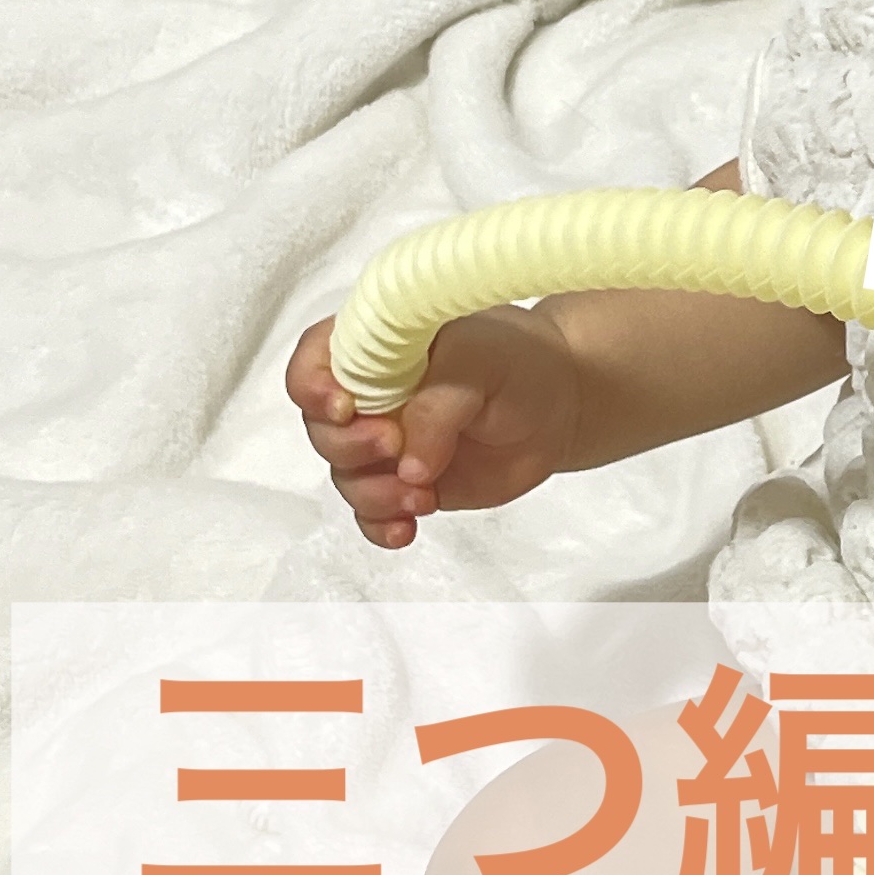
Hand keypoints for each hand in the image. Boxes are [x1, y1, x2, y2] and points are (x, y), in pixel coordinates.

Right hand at [284, 306, 585, 549]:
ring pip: (346, 476)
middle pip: (323, 429)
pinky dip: (381, 525)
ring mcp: (388, 443)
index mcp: (380, 346)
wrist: (561, 402)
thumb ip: (438, 402)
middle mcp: (372, 395)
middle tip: (396, 446)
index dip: (312, 385)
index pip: (315, 358)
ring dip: (373, 493)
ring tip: (422, 495)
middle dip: (351, 447)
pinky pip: (373, 513)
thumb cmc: (519, 360)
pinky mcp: (408, 484)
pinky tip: (406, 529)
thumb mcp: (481, 359)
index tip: (344, 407)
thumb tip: (409, 465)